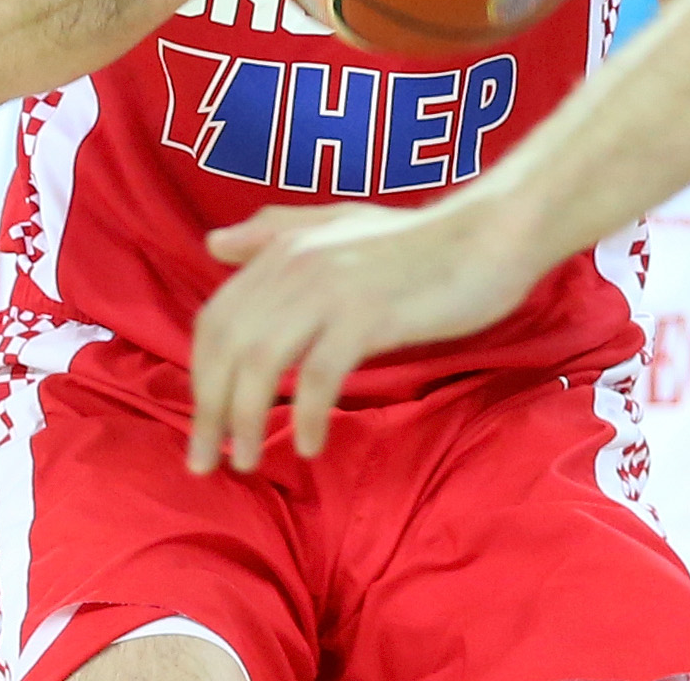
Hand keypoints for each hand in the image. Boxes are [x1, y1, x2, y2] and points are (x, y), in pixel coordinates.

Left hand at [189, 191, 541, 471]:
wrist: (488, 235)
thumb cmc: (417, 241)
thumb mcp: (338, 225)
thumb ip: (274, 233)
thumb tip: (212, 246)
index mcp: (282, 247)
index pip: (215, 319)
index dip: (201, 374)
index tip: (204, 421)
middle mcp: (294, 264)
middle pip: (227, 346)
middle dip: (209, 409)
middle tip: (205, 461)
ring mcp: (329, 289)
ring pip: (261, 362)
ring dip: (245, 421)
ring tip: (247, 463)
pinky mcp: (367, 315)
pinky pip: (318, 375)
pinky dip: (305, 415)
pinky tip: (308, 446)